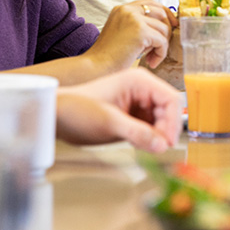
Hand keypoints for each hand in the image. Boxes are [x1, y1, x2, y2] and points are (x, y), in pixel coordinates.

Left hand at [55, 68, 180, 152]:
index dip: (173, 122)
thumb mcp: (109, 123)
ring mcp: (138, 102)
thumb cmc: (77, 110)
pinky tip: (138, 144)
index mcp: (139, 81)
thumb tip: (163, 145)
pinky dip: (148, 138)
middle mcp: (142, 89)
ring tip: (144, 146)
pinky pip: (150, 128)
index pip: (171, 99)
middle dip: (166, 130)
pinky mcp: (133, 116)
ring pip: (161, 121)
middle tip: (157, 148)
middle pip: (169, 111)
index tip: (168, 142)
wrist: (56, 115)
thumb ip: (138, 133)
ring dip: (157, 135)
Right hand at [89, 0, 174, 70]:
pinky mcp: (141, 31)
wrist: (96, 67)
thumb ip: (140, 25)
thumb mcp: (123, 33)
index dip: (165, 13)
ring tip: (150, 58)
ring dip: (161, 46)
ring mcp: (134, 19)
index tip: (172, 25)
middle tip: (159, 48)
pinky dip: (161, 53)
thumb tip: (166, 26)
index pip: (150, 3)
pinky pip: (162, 41)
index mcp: (122, 9)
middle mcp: (128, 10)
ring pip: (164, 29)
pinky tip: (151, 61)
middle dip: (166, 31)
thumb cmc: (109, 56)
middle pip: (162, 13)